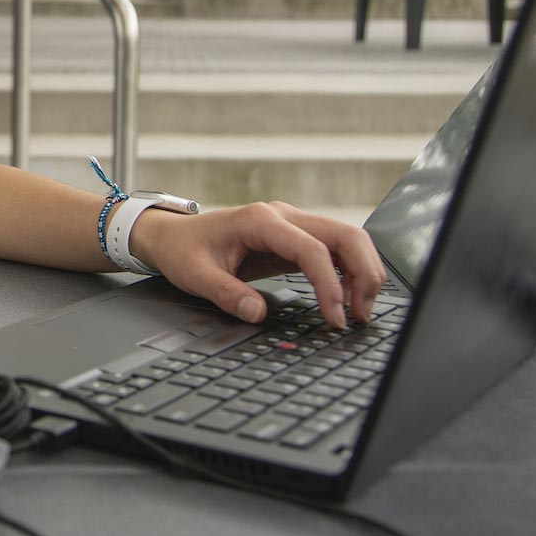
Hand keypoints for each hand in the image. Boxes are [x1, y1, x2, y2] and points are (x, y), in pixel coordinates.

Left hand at [129, 202, 384, 328]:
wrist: (173, 235)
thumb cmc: (183, 250)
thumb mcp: (195, 275)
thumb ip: (226, 293)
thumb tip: (256, 313)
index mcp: (261, 221)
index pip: (312, 249)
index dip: (330, 286)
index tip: (335, 319)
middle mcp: (283, 216)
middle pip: (344, 235)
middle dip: (363, 274)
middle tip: (361, 315)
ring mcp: (292, 225)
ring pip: (346, 239)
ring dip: (361, 272)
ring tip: (359, 310)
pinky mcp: (294, 238)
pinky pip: (333, 249)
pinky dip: (348, 271)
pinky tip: (346, 297)